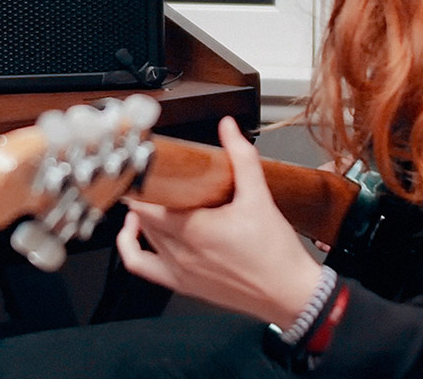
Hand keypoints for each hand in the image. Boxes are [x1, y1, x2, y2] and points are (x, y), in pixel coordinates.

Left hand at [116, 116, 323, 328]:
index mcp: (195, 230)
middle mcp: (181, 252)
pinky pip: (141, 267)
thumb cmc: (276, 254)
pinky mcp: (183, 284)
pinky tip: (137, 233)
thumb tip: (229, 128)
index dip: (138, 184)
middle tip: (149, 178)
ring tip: (150, 199)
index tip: (140, 169)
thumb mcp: (259, 197)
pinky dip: (131, 248)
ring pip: (142, 238)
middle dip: (143, 196)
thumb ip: (242, 157)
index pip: (147, 204)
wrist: (292, 294)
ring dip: (141, 217)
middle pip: (143, 218)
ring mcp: (179, 271)